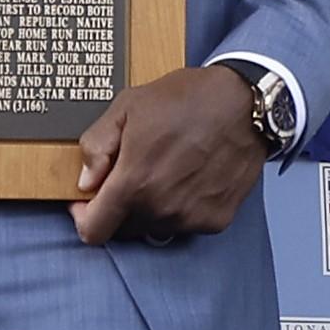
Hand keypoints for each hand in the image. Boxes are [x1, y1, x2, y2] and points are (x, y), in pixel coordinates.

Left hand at [70, 65, 262, 244]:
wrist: (245, 102)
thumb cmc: (187, 99)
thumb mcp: (128, 106)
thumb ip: (97, 146)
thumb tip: (85, 182)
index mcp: (134, 182)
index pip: (94, 231)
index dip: (83, 217)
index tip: (87, 201)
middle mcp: (162, 208)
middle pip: (123, 228)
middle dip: (119, 206)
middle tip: (133, 172)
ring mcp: (191, 217)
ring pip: (154, 226)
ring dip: (151, 207)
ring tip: (166, 169)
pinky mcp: (216, 219)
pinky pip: (185, 224)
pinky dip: (181, 207)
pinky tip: (190, 177)